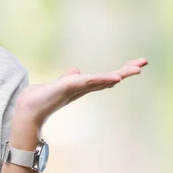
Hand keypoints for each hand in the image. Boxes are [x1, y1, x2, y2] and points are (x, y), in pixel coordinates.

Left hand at [13, 58, 147, 127]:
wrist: (28, 109)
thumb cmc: (42, 98)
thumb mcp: (59, 83)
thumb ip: (69, 77)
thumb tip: (76, 69)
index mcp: (83, 86)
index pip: (106, 76)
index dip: (121, 70)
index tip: (138, 64)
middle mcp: (84, 87)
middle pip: (110, 77)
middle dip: (127, 70)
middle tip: (144, 63)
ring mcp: (78, 88)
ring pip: (103, 79)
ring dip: (120, 73)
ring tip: (136, 69)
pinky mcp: (69, 87)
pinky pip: (89, 81)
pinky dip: (102, 79)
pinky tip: (115, 77)